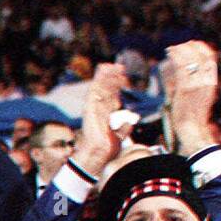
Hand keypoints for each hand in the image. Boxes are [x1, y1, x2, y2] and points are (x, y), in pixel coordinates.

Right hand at [71, 62, 126, 177]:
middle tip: (120, 66)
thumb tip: (130, 120)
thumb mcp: (120, 135)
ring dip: (107, 76)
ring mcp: (92, 108)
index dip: (117, 86)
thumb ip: (125, 127)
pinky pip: (95, 90)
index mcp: (104, 114)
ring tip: (114, 66)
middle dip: (113, 77)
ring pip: (100, 87)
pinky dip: (100, 81)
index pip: (110, 96)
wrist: (99, 154)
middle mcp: (97, 109)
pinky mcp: (89, 108)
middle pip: (105, 89)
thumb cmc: (106, 148)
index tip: (124, 77)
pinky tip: (105, 72)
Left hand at [162, 41, 218, 152]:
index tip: (191, 44)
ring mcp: (197, 84)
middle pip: (201, 55)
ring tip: (170, 50)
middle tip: (177, 47)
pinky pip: (180, 67)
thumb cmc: (192, 115)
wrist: (192, 129)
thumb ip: (196, 82)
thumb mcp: (200, 95)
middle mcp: (206, 81)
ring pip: (190, 59)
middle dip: (189, 47)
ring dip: (179, 50)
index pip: (210, 58)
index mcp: (212, 82)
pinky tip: (168, 54)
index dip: (201, 48)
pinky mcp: (186, 89)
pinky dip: (174, 57)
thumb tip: (187, 70)